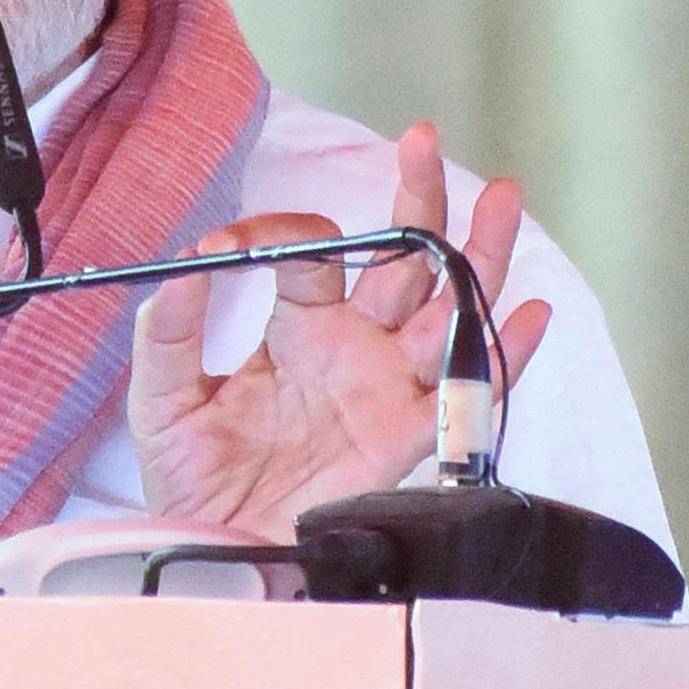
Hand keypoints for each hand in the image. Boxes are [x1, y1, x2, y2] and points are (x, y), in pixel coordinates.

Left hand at [127, 121, 553, 540]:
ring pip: (444, 308)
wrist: (214, 548)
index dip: (283, 232)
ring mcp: (385, 387)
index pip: (311, 254)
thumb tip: (182, 266)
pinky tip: (529, 313)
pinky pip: (463, 392)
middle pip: (400, 262)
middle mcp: (350, 347)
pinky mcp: (406, 437)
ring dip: (477, 255)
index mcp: (295, 326)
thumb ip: (166, 330)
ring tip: (501, 197)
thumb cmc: (191, 476)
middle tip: (423, 140)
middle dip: (417, 201)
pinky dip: (502, 355)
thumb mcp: (160, 396)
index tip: (231, 243)